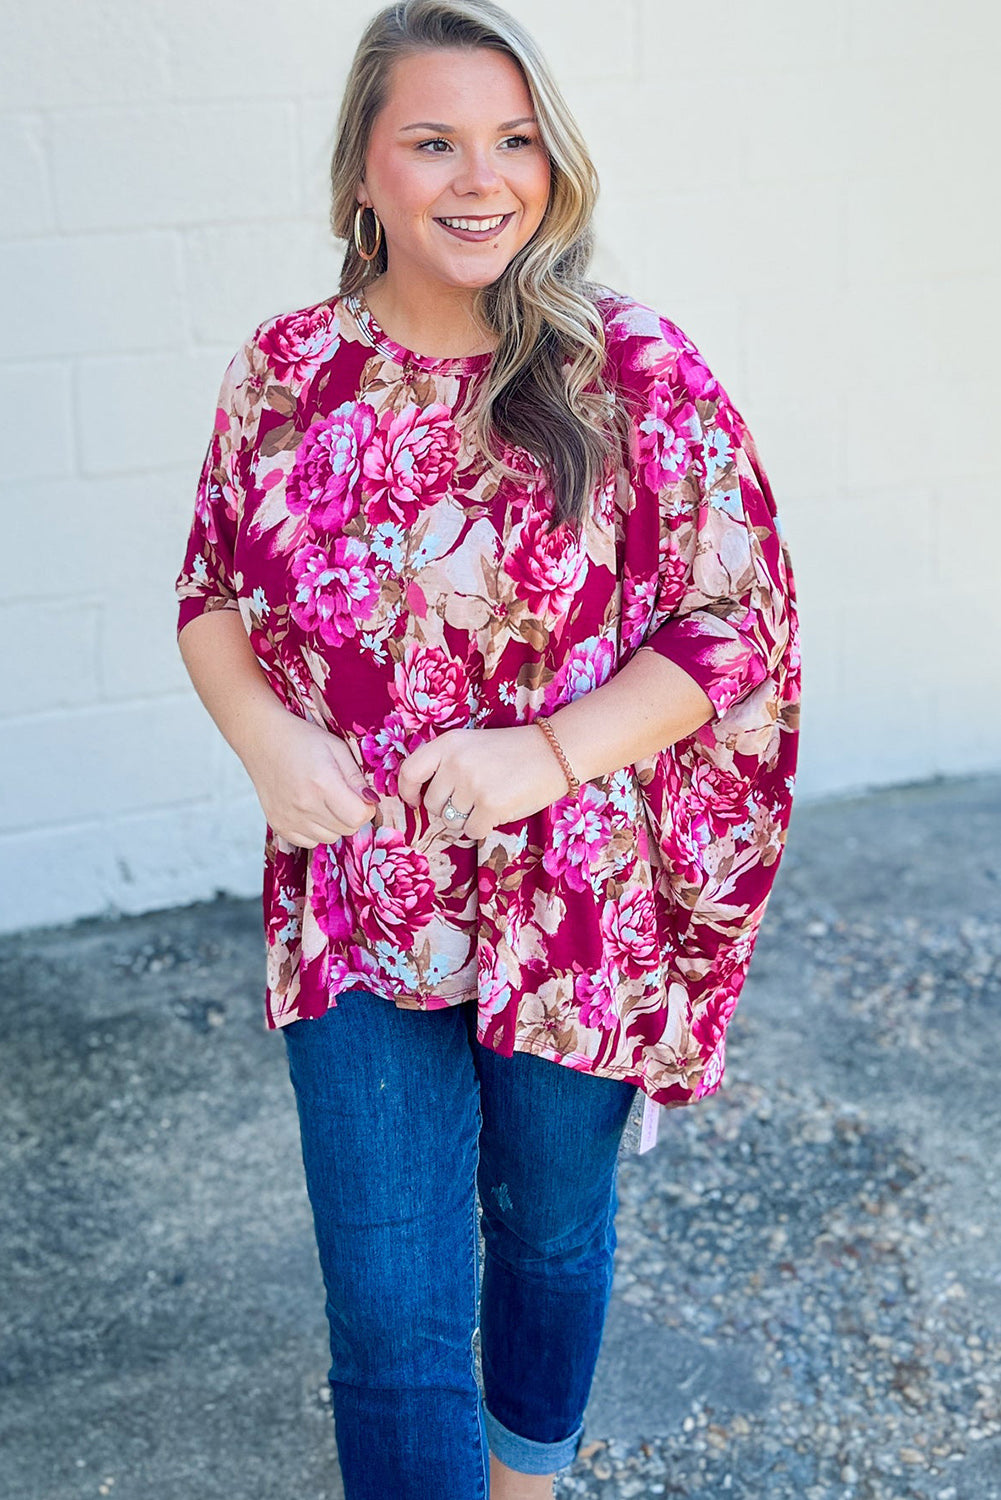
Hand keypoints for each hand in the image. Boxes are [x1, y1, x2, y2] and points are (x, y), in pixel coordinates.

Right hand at [243, 712, 379, 847]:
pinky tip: (310, 809)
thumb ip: (356, 777)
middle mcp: (304, 805)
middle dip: (352, 815)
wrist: (262, 740)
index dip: (367, 808)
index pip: (358, 817)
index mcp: (322, 783)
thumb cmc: (301, 740)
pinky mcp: (279, 826)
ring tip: (324, 799)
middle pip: (347, 829)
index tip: (362, 796)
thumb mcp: (337, 748)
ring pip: (330, 838)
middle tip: (342, 794)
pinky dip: (315, 830)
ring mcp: (289, 819)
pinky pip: (310, 842)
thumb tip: (372, 801)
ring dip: (334, 824)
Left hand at [396, 725, 570, 841]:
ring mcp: (472, 784)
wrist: (555, 752)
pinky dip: (484, 827)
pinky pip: (472, 832)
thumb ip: (446, 764)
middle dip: (448, 810)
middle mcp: (456, 762)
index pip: (409, 771)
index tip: (415, 801)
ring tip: (491, 800)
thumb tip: (421, 798)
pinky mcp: (490, 805)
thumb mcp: (473, 745)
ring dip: (468, 819)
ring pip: (451, 821)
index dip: (407, 791)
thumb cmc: (513, 752)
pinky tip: (500, 810)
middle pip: (432, 804)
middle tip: (473, 800)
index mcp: (448, 743)